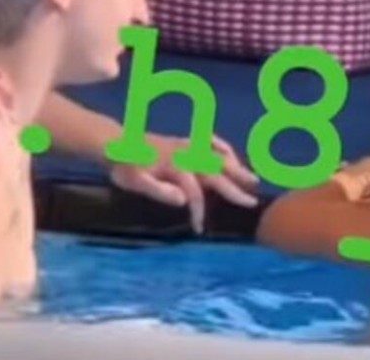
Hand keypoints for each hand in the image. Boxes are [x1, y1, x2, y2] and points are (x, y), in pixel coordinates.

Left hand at [109, 133, 259, 233]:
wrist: (117, 143)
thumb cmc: (124, 167)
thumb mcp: (135, 182)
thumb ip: (160, 191)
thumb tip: (185, 200)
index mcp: (177, 166)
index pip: (195, 193)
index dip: (198, 211)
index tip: (198, 228)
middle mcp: (188, 154)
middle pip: (217, 171)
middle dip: (234, 187)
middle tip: (251, 200)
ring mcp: (189, 146)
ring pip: (219, 155)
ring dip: (236, 168)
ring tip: (251, 180)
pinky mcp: (187, 142)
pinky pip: (212, 142)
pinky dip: (224, 148)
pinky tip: (229, 154)